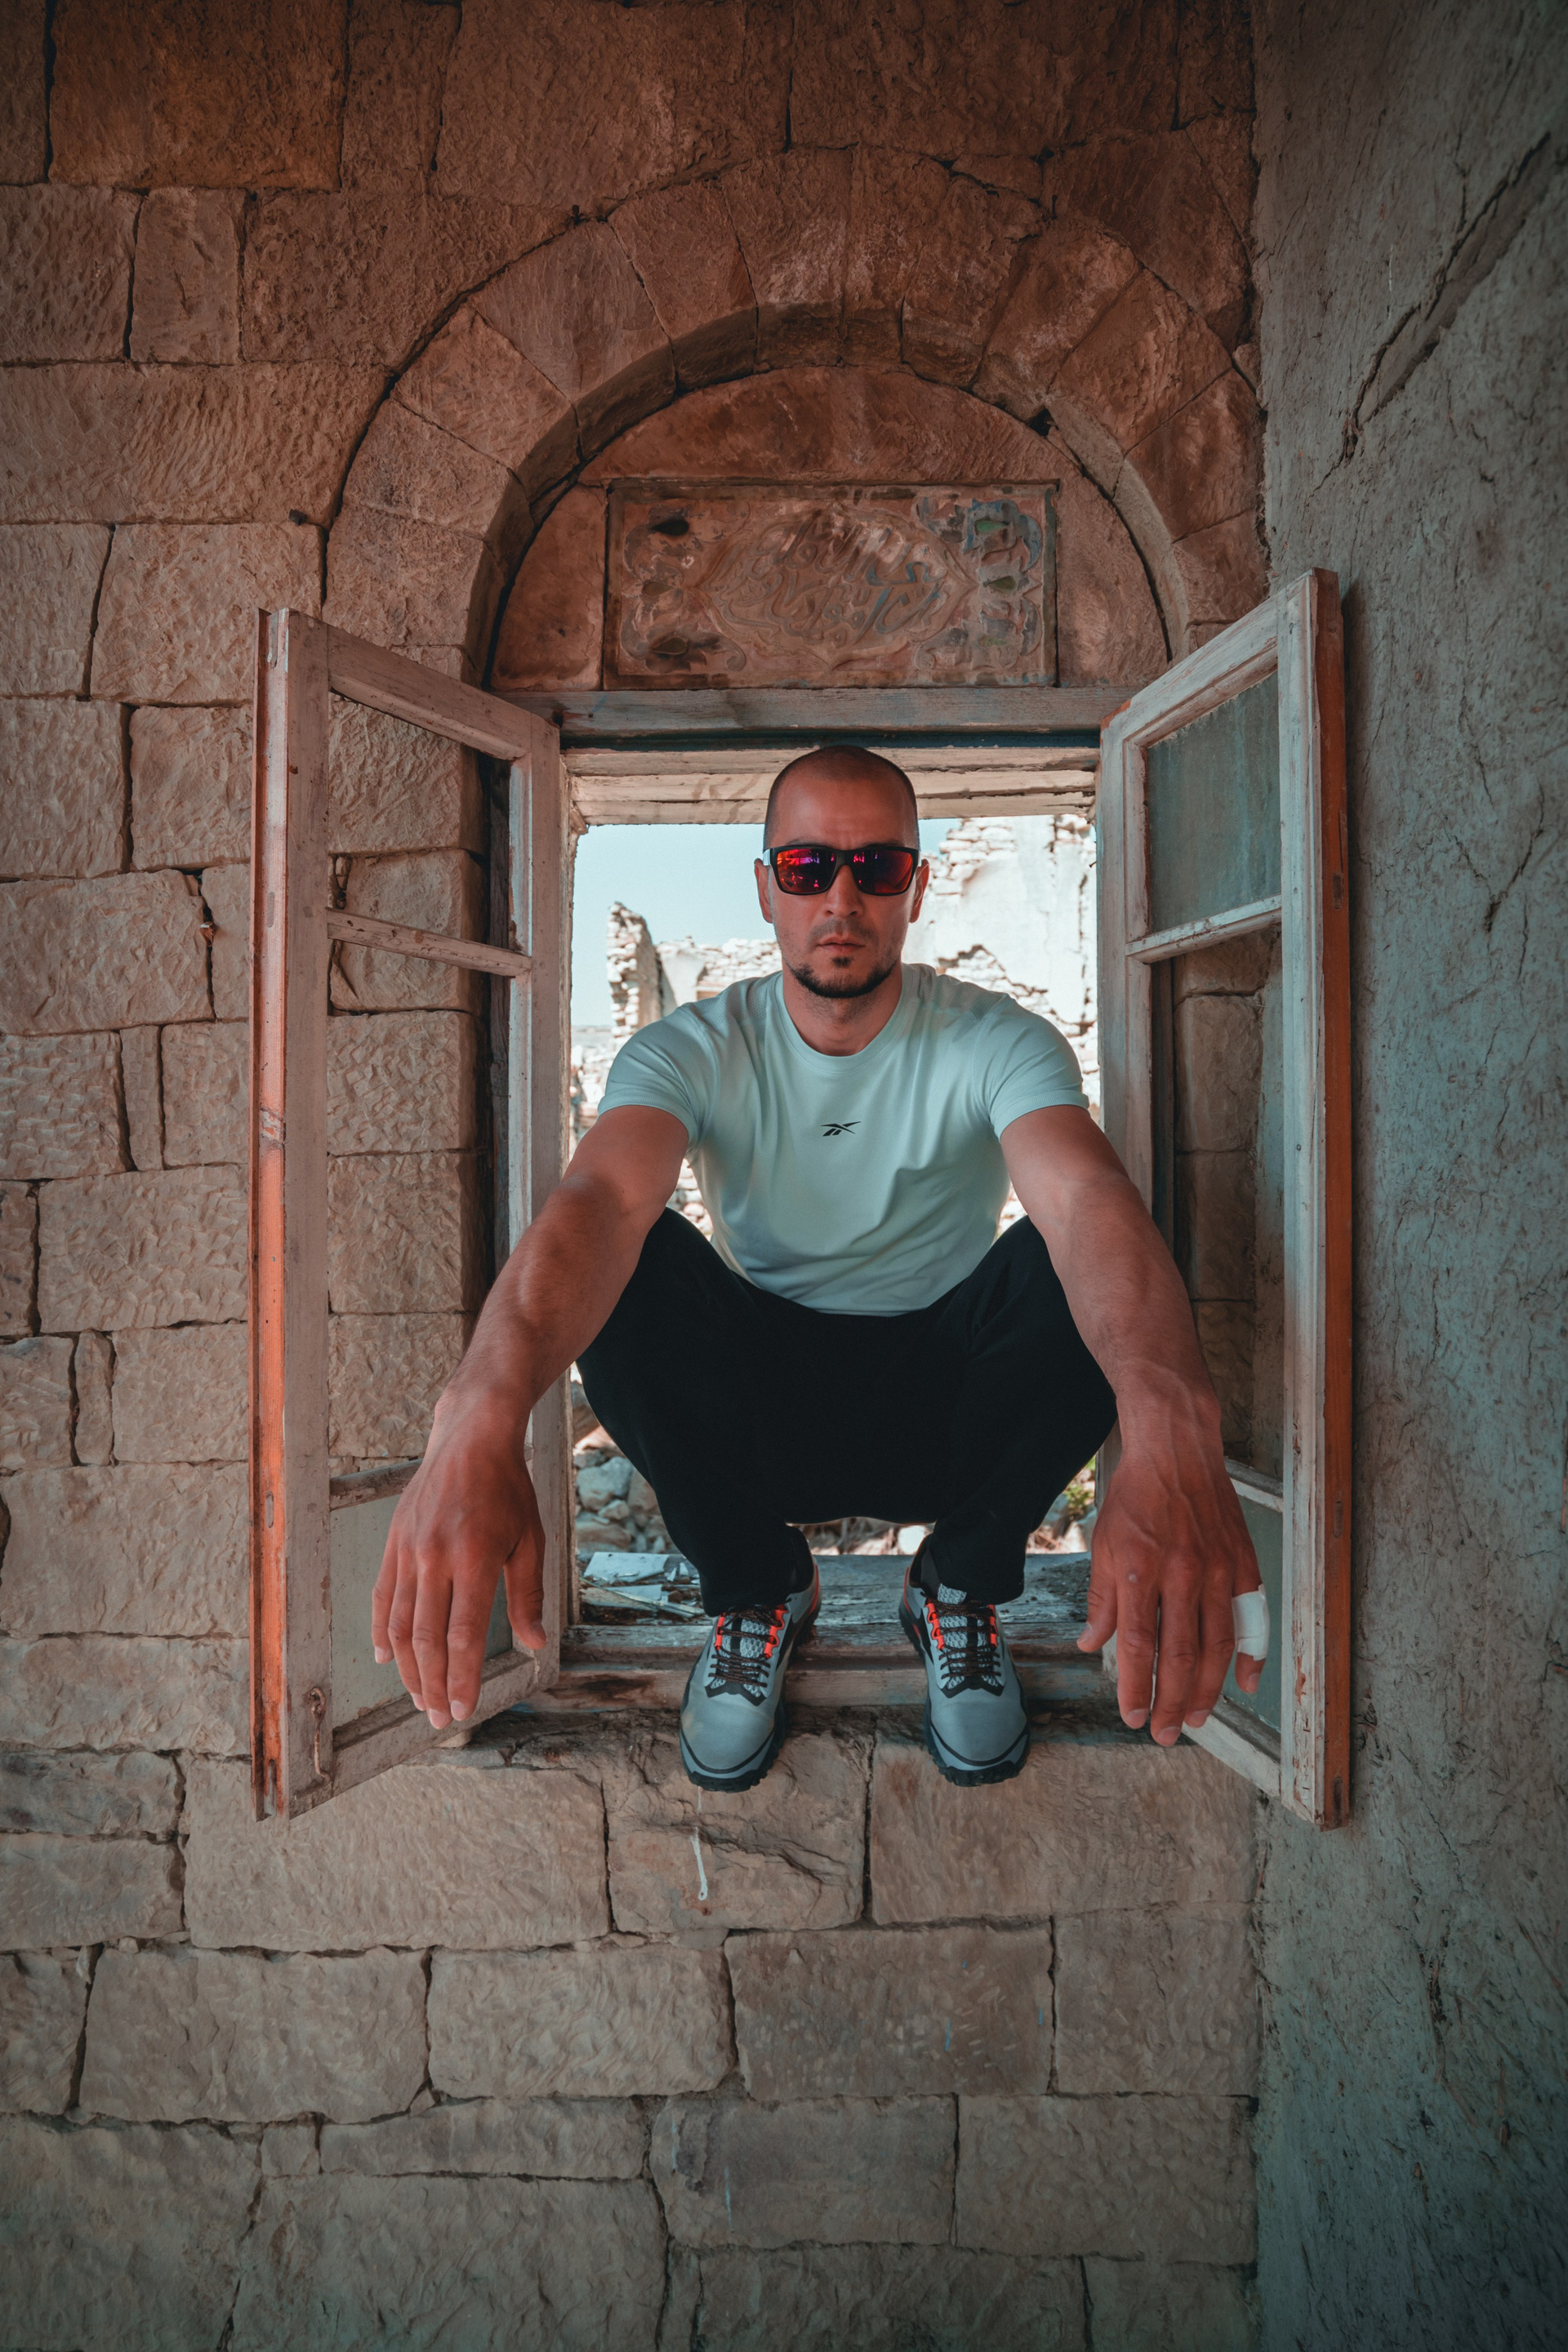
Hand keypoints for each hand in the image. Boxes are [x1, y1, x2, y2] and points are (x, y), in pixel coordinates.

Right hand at [371, 1396, 546, 1731]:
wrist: (470, 1438)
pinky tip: (386, 1658)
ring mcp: (408, 1550)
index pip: (463, 1635)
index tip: (464, 1710)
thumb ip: (527, 1595)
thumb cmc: (508, 1489)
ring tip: (419, 1697)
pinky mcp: (394, 1543)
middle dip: (433, 1685)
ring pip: (398, 1624)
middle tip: (440, 1718)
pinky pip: (381, 1595)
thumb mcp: (530, 1539)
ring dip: (407, 1668)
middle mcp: (434, 1557)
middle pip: (425, 1639)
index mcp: (473, 1558)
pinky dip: (381, 1631)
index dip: (462, 1678)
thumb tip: (535, 1644)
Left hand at [1076, 1403, 1262, 1743]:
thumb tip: (1091, 1644)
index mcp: (1140, 1571)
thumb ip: (1102, 1600)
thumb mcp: (1104, 1544)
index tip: (1132, 1717)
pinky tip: (1244, 1681)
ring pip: (1217, 1645)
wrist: (1177, 1449)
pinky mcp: (1241, 1563)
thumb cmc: (1137, 1495)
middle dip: (1173, 1702)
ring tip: (1198, 1718)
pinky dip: (1250, 1653)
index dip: (1135, 1688)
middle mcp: (1181, 1574)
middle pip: (1180, 1655)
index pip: (1137, 1646)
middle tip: (1167, 1734)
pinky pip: (1250, 1617)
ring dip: (1209, 1689)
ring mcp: (1216, 1570)